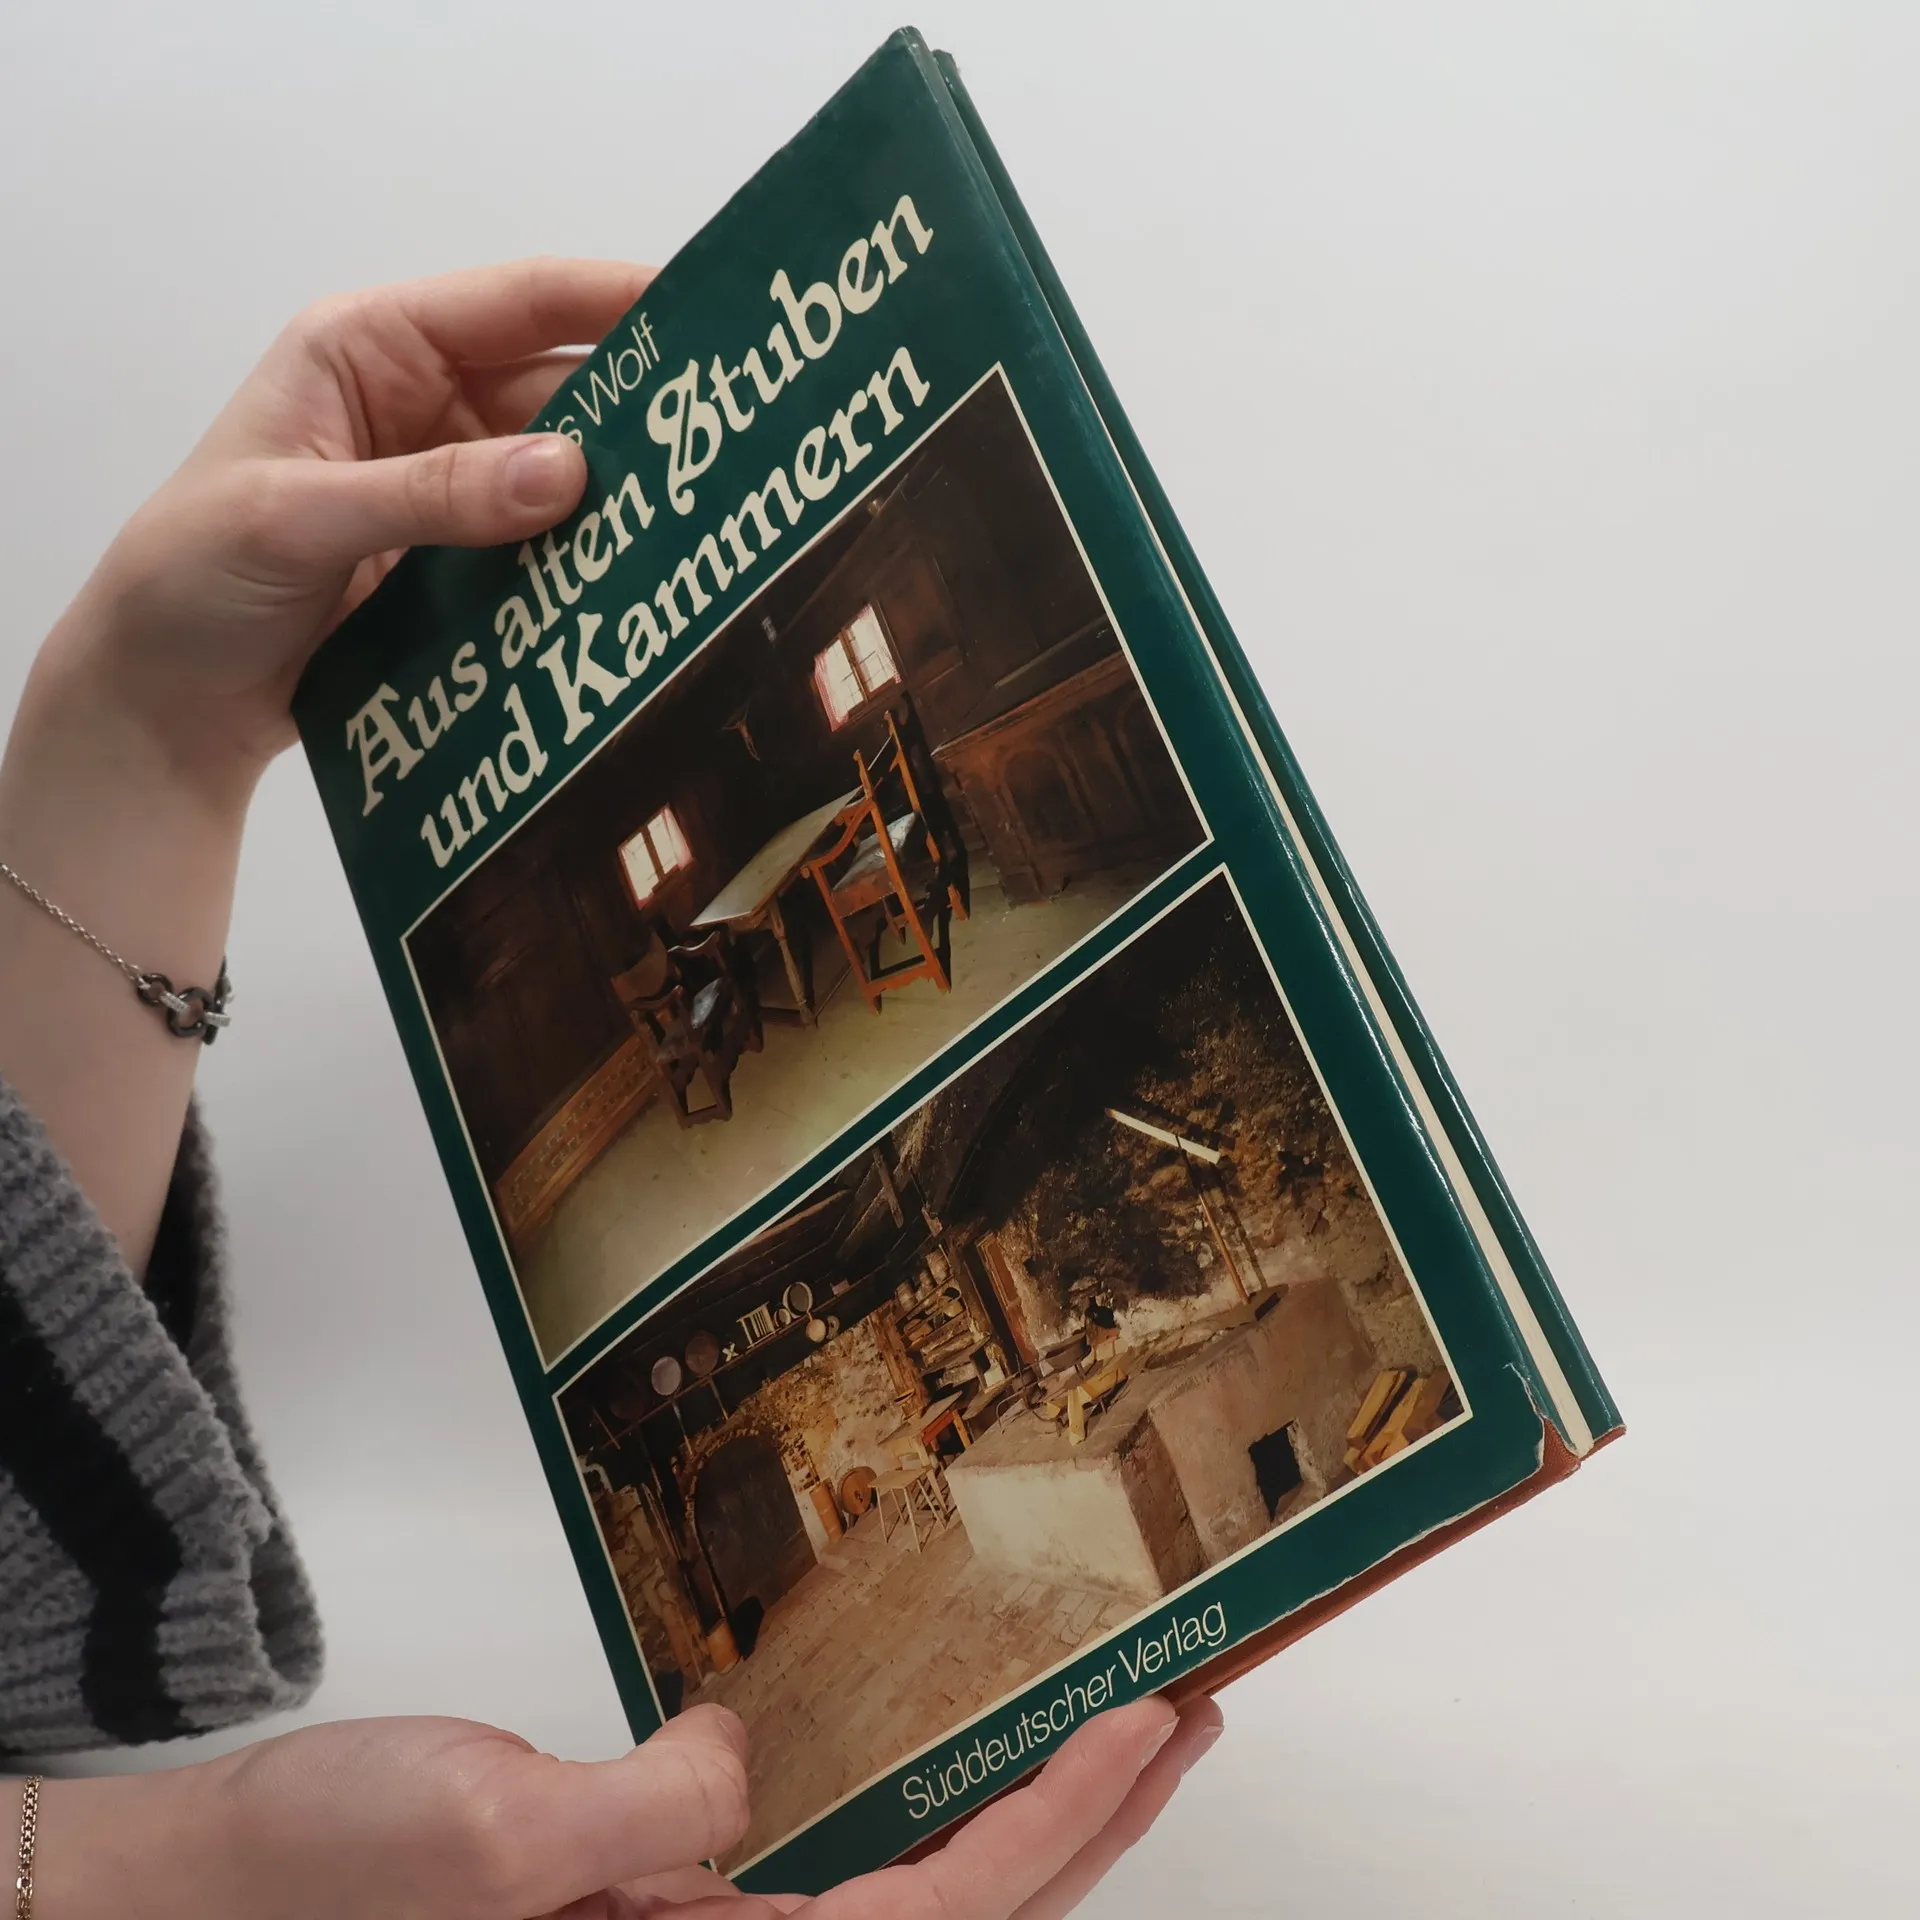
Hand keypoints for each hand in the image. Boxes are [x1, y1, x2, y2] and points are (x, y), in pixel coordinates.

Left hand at [0, 259, 645, 1265]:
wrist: (169, 701)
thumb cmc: (193, 577)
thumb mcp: (297, 517)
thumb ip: (432, 494)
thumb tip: (569, 473)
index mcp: (373, 348)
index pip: (519, 300)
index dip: (617, 298)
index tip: (717, 314)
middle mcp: (428, 405)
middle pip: (562, 390)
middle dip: (643, 415)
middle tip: (742, 442)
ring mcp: (454, 490)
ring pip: (567, 478)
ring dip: (628, 502)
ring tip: (718, 520)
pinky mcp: (470, 568)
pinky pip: (551, 553)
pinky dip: (597, 566)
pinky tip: (655, 585)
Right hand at [32, 1696, 1221, 1919]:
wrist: (207, 1900)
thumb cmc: (319, 1888)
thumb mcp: (485, 1837)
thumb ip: (642, 1814)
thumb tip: (741, 1768)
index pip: (937, 1917)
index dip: (1058, 1826)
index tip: (1145, 1728)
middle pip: (962, 1916)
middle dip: (1087, 1824)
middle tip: (1179, 1718)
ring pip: (916, 1891)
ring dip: (1025, 1814)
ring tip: (1109, 1726)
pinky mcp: (667, 1904)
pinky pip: (838, 1865)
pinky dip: (924, 1804)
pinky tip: (948, 1749)